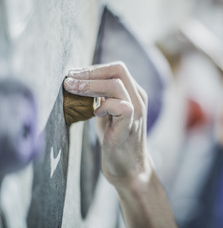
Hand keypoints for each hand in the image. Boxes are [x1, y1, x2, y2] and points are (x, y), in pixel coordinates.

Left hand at [63, 62, 151, 186]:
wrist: (128, 168)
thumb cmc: (115, 140)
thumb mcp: (107, 113)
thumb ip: (101, 97)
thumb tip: (80, 80)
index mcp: (134, 93)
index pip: (116, 69)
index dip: (93, 69)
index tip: (73, 74)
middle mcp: (139, 99)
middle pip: (118, 69)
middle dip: (90, 72)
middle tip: (69, 79)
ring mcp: (138, 111)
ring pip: (116, 84)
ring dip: (89, 85)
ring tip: (71, 89)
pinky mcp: (131, 124)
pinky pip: (118, 104)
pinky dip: (102, 105)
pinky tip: (94, 114)